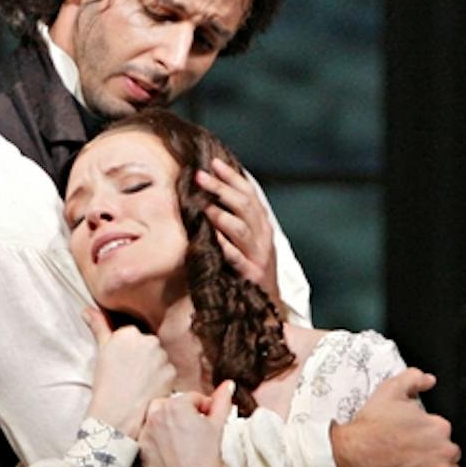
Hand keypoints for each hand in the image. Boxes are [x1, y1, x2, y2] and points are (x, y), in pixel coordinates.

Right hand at [84, 308, 175, 436]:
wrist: (117, 412)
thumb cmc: (106, 383)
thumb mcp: (101, 351)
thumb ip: (98, 326)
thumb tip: (86, 310)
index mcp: (128, 333)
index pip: (133, 336)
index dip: (128, 352)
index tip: (122, 364)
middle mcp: (147, 340)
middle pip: (149, 345)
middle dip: (143, 358)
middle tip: (130, 375)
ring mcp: (161, 356)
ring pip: (160, 358)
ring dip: (154, 368)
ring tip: (139, 383)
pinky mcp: (171, 372)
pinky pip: (168, 372)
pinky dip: (161, 380)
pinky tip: (149, 389)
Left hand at [140, 380, 235, 466]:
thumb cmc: (209, 455)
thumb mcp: (218, 425)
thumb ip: (222, 401)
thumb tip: (228, 384)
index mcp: (176, 405)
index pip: (191, 398)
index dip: (203, 408)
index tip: (208, 419)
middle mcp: (156, 415)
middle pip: (169, 404)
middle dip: (182, 412)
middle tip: (194, 428)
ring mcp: (146, 432)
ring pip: (156, 419)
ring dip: (167, 423)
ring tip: (182, 439)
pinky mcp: (141, 449)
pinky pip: (148, 436)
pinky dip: (157, 438)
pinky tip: (171, 450)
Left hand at [195, 158, 279, 307]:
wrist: (265, 304)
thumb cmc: (250, 266)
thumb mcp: (246, 239)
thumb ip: (234, 217)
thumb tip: (211, 192)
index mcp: (262, 223)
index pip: (248, 193)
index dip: (231, 176)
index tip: (213, 162)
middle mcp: (263, 235)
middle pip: (243, 205)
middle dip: (221, 189)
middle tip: (200, 177)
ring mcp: (258, 255)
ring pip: (241, 229)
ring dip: (221, 215)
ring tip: (203, 206)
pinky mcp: (251, 275)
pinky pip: (237, 258)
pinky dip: (226, 247)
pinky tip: (213, 238)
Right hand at [329, 368, 460, 466]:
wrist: (352, 457)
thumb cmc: (370, 426)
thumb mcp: (389, 391)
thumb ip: (413, 379)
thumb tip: (430, 380)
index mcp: (439, 426)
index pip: (443, 433)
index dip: (427, 436)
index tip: (412, 439)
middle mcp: (445, 450)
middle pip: (450, 454)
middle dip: (435, 454)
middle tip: (412, 455)